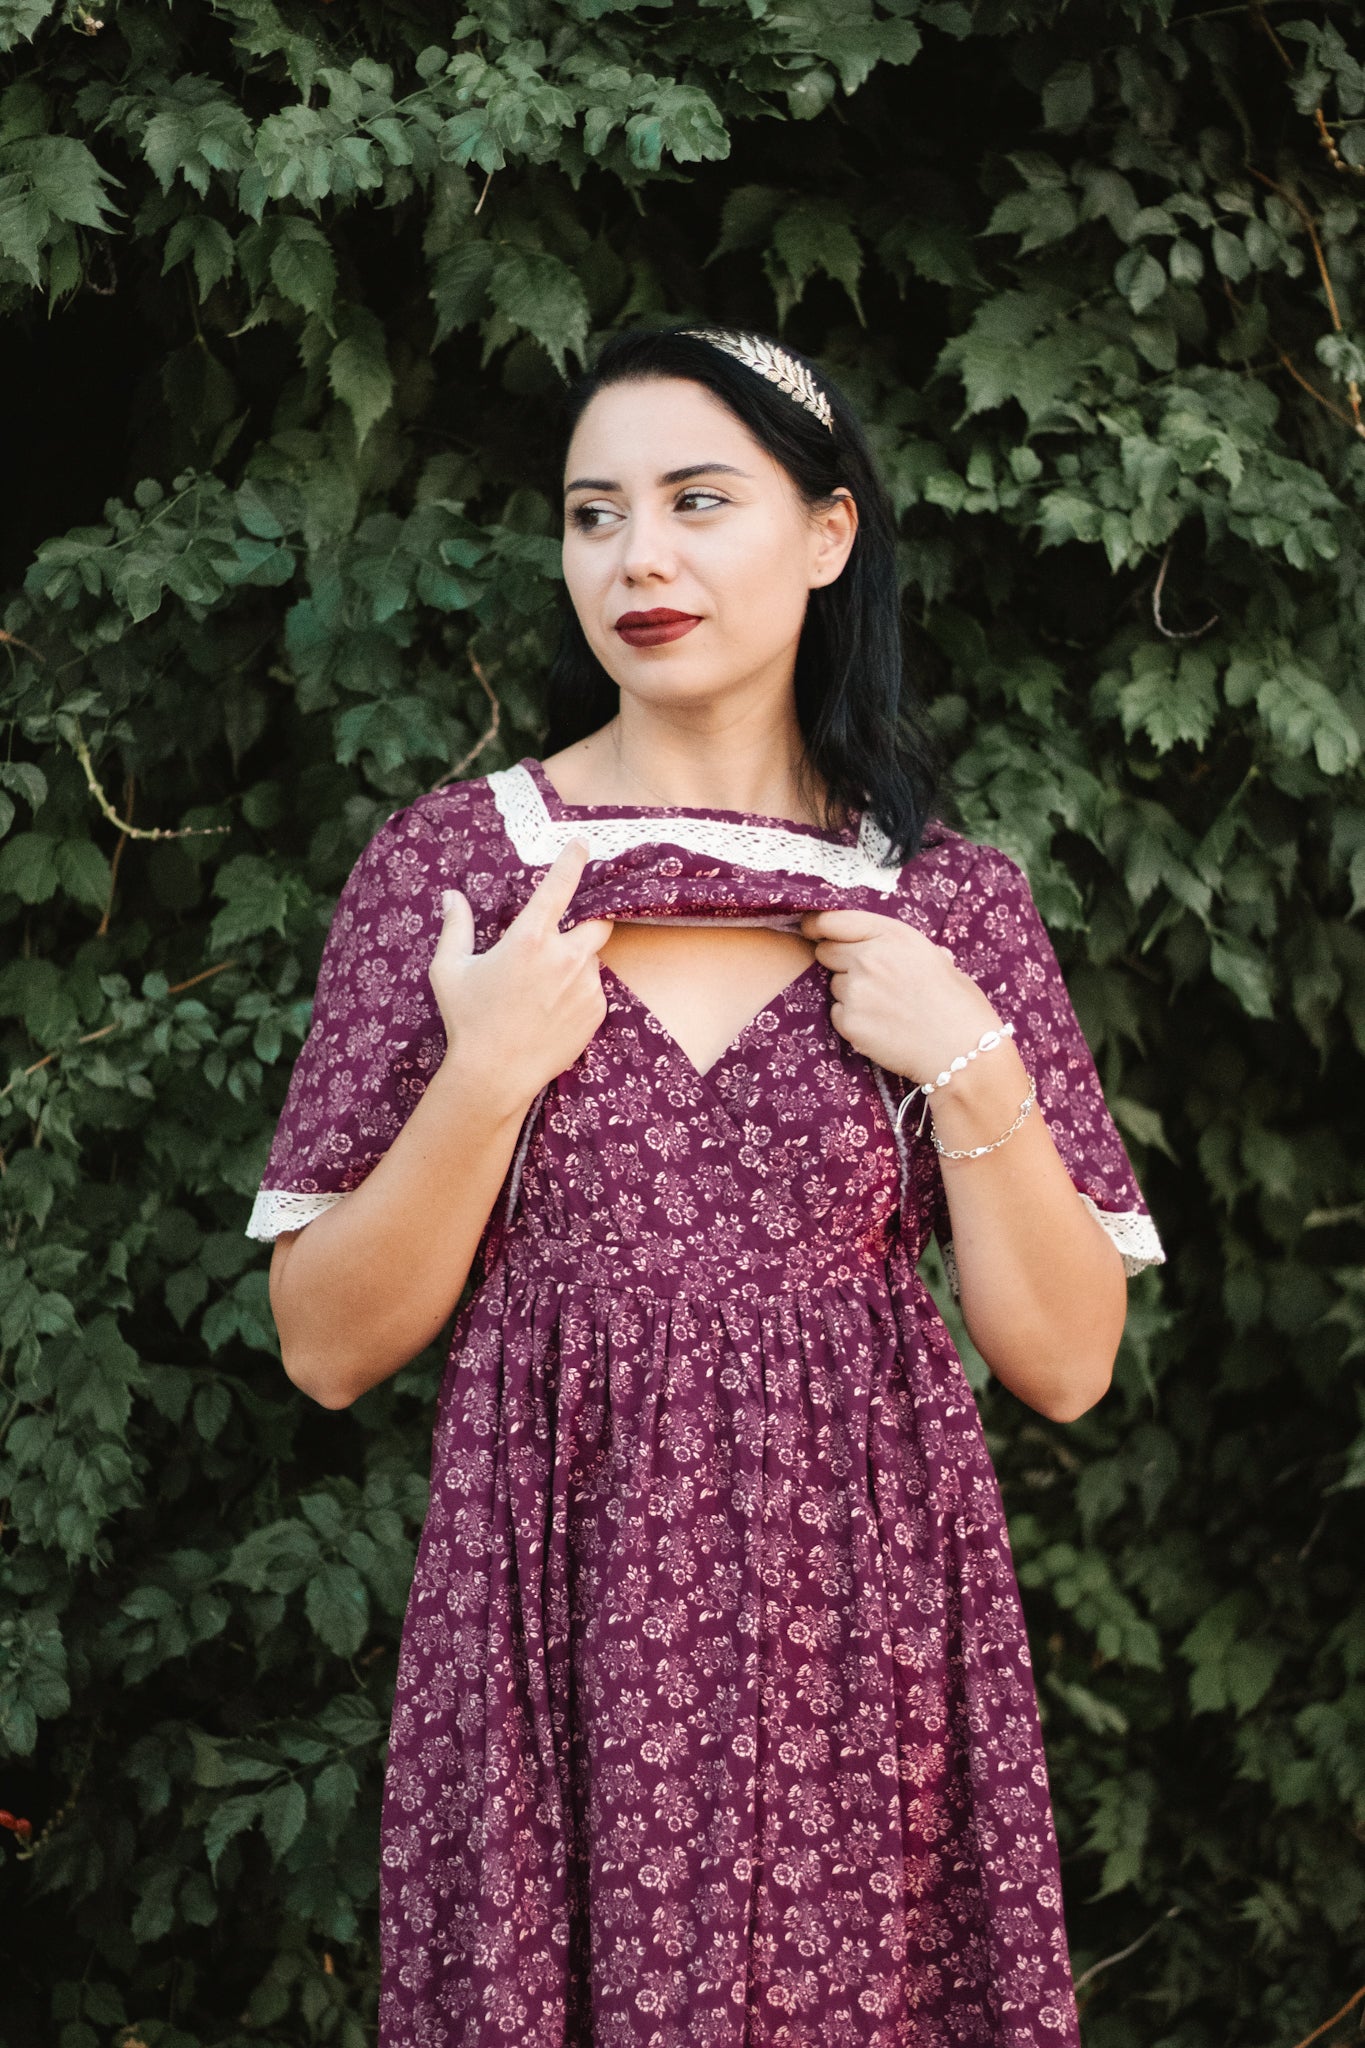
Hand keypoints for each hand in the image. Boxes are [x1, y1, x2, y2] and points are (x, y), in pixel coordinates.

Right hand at [431, 839, 613, 1107]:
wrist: (494, 1075)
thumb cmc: (468, 1020)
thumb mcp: (449, 970)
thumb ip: (455, 927)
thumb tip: (451, 896)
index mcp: (530, 938)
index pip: (560, 886)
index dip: (573, 860)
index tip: (582, 845)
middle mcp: (565, 957)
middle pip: (597, 922)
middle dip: (588, 922)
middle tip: (563, 940)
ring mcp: (586, 985)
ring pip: (591, 961)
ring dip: (575, 966)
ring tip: (541, 994)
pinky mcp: (596, 1012)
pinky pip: (594, 992)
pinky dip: (578, 994)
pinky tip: (550, 1013)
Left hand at [798, 907, 1003, 1082]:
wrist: (961, 1050)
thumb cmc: (958, 1005)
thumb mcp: (936, 958)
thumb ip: (900, 947)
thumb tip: (883, 945)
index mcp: (892, 935)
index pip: (835, 920)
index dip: (818, 925)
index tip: (811, 929)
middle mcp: (869, 958)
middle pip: (826, 951)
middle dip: (837, 960)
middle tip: (866, 978)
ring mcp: (855, 990)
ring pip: (834, 985)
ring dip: (850, 992)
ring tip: (885, 1007)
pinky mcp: (849, 1022)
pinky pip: (838, 1013)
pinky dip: (852, 1019)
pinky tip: (881, 1026)